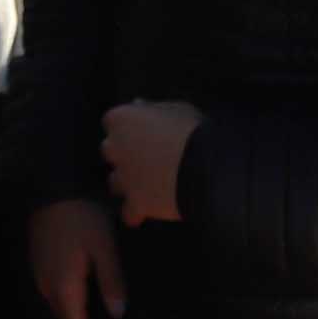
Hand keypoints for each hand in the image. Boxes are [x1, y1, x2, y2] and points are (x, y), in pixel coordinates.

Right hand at [27, 197, 127, 318]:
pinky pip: (54, 292)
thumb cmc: (83, 218)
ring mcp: (39, 273)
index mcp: (65, 287)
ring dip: (75, 317)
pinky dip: (68, 300)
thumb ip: (112, 283)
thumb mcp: (104, 248)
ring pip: (58, 306)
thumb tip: (118, 314)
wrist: (51, 187)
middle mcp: (47, 286)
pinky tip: (85, 295)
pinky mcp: (38, 262)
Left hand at [102, 99, 203, 226]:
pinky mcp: (136, 203)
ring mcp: (124, 178)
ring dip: (127, 182)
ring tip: (147, 185)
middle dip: (125, 154)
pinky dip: (135, 213)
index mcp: (121, 119)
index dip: (129, 127)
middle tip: (147, 157)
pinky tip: (144, 212)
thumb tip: (138, 105)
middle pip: (111, 150)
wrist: (206, 168)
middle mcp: (115, 148)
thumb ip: (152, 109)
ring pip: (115, 182)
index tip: (144, 131)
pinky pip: (129, 213)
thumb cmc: (193, 130)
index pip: (113, 121)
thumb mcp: (176, 108)